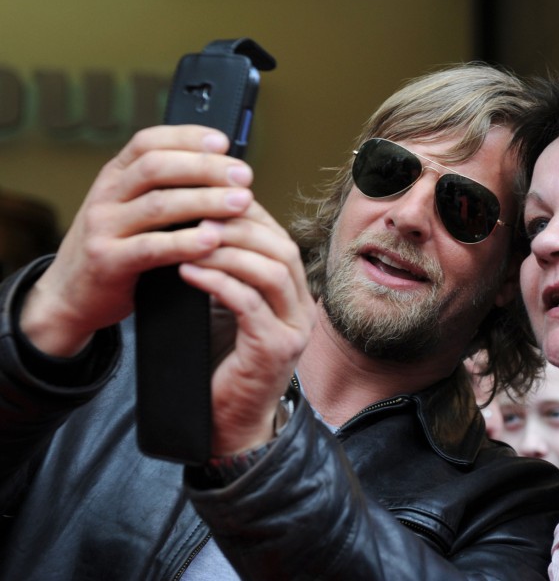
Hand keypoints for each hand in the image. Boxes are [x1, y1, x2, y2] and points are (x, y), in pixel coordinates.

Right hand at [20, 125, 254, 355]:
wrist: (71, 295)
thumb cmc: (116, 248)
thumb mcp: (132, 210)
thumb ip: (165, 190)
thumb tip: (223, 173)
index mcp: (115, 176)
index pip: (149, 142)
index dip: (187, 137)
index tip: (224, 142)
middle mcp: (106, 195)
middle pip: (157, 167)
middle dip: (205, 167)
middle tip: (243, 176)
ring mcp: (103, 227)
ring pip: (158, 204)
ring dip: (205, 201)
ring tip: (242, 203)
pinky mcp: (108, 261)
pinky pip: (151, 247)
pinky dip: (185, 243)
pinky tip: (212, 240)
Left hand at [178, 203, 316, 454]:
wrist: (227, 423)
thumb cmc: (222, 364)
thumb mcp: (228, 310)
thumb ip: (228, 275)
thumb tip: (199, 230)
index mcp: (294, 295)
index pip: (280, 239)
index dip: (249, 216)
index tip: (211, 201)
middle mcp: (302, 309)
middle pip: (282, 249)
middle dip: (240, 227)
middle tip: (200, 215)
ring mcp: (293, 330)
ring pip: (272, 271)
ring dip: (229, 251)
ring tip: (191, 241)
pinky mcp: (274, 349)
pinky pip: (250, 303)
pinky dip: (218, 282)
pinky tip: (189, 272)